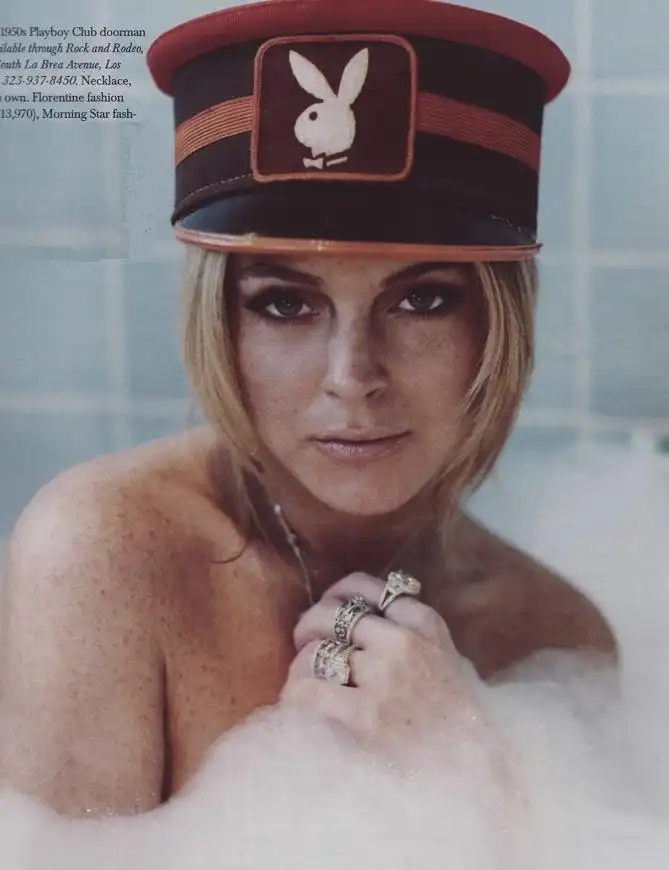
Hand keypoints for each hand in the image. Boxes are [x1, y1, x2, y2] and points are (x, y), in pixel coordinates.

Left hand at [280, 572, 489, 762]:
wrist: (474, 769)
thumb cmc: (456, 715)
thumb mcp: (445, 655)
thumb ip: (412, 630)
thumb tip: (364, 613)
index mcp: (424, 624)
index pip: (367, 588)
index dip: (337, 594)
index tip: (329, 607)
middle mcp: (402, 643)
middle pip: (334, 615)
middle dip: (310, 625)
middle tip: (303, 642)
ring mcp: (382, 678)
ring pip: (318, 652)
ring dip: (302, 665)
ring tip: (302, 677)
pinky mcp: (363, 716)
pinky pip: (309, 690)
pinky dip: (295, 694)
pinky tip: (296, 703)